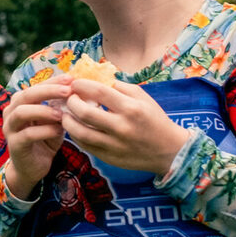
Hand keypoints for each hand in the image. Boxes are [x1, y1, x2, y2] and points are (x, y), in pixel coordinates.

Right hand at [1, 77, 71, 198]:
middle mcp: (11, 113)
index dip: (52, 81)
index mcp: (20, 104)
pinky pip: (27, 135)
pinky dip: (45, 131)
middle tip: (68, 91)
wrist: (32, 168)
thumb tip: (79, 91)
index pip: (34, 86)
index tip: (71, 78)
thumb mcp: (54, 121)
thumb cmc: (44, 140)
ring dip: (43, 110)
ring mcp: (10, 129)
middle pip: (25, 95)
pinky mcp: (14, 145)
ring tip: (62, 114)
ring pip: (21, 112)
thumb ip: (59, 107)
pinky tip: (59, 131)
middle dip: (48, 91)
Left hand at [62, 79, 188, 174]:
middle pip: (84, 112)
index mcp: (131, 108)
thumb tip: (95, 79)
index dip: (82, 85)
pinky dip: (75, 135)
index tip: (75, 83)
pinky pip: (84, 145)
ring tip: (65, 114)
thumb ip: (120, 87)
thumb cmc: (154, 119)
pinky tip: (74, 127)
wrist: (169, 150)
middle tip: (68, 98)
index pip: (99, 92)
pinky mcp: (108, 157)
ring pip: (79, 132)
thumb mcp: (143, 98)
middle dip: (71, 102)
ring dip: (67, 121)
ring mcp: (114, 144)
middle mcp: (121, 126)